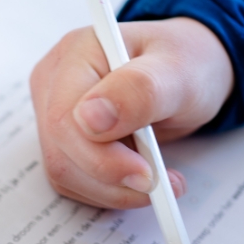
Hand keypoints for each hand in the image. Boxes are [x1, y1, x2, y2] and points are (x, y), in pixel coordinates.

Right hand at [29, 18, 232, 208]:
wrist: (190, 74)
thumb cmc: (186, 64)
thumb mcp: (179, 73)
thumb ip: (140, 89)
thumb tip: (90, 119)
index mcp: (76, 53)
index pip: (64, 120)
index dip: (101, 158)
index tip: (147, 175)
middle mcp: (54, 81)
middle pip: (60, 152)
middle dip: (112, 179)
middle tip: (160, 183)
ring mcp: (53, 111)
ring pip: (64, 173)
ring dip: (113, 190)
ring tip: (159, 180)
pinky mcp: (64, 139)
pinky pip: (73, 180)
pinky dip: (109, 190)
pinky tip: (140, 176)